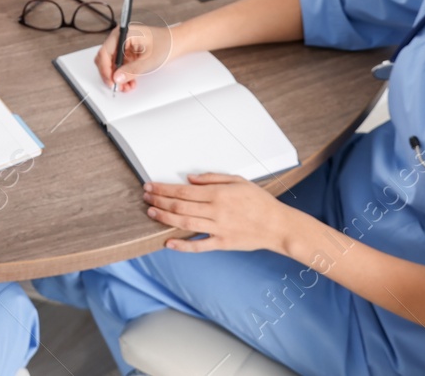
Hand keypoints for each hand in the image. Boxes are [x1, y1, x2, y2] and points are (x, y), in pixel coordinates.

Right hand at [95, 21, 172, 90]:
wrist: (176, 43)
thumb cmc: (166, 44)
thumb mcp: (149, 60)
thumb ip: (132, 70)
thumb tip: (117, 78)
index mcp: (124, 33)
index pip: (105, 51)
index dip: (105, 68)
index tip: (111, 81)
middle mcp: (120, 38)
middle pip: (105, 58)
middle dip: (110, 74)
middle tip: (117, 86)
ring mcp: (123, 46)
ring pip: (112, 65)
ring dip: (117, 77)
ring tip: (126, 86)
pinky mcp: (127, 53)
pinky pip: (120, 67)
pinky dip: (123, 76)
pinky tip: (130, 82)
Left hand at [143, 173, 299, 254]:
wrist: (278, 225)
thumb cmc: (260, 202)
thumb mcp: (238, 181)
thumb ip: (212, 178)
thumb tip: (189, 179)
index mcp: (219, 194)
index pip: (183, 191)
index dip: (164, 189)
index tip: (151, 186)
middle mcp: (216, 211)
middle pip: (180, 206)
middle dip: (159, 201)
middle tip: (146, 197)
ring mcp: (218, 229)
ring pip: (185, 223)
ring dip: (165, 218)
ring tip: (151, 213)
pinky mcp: (222, 243)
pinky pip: (199, 246)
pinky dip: (182, 245)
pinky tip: (168, 242)